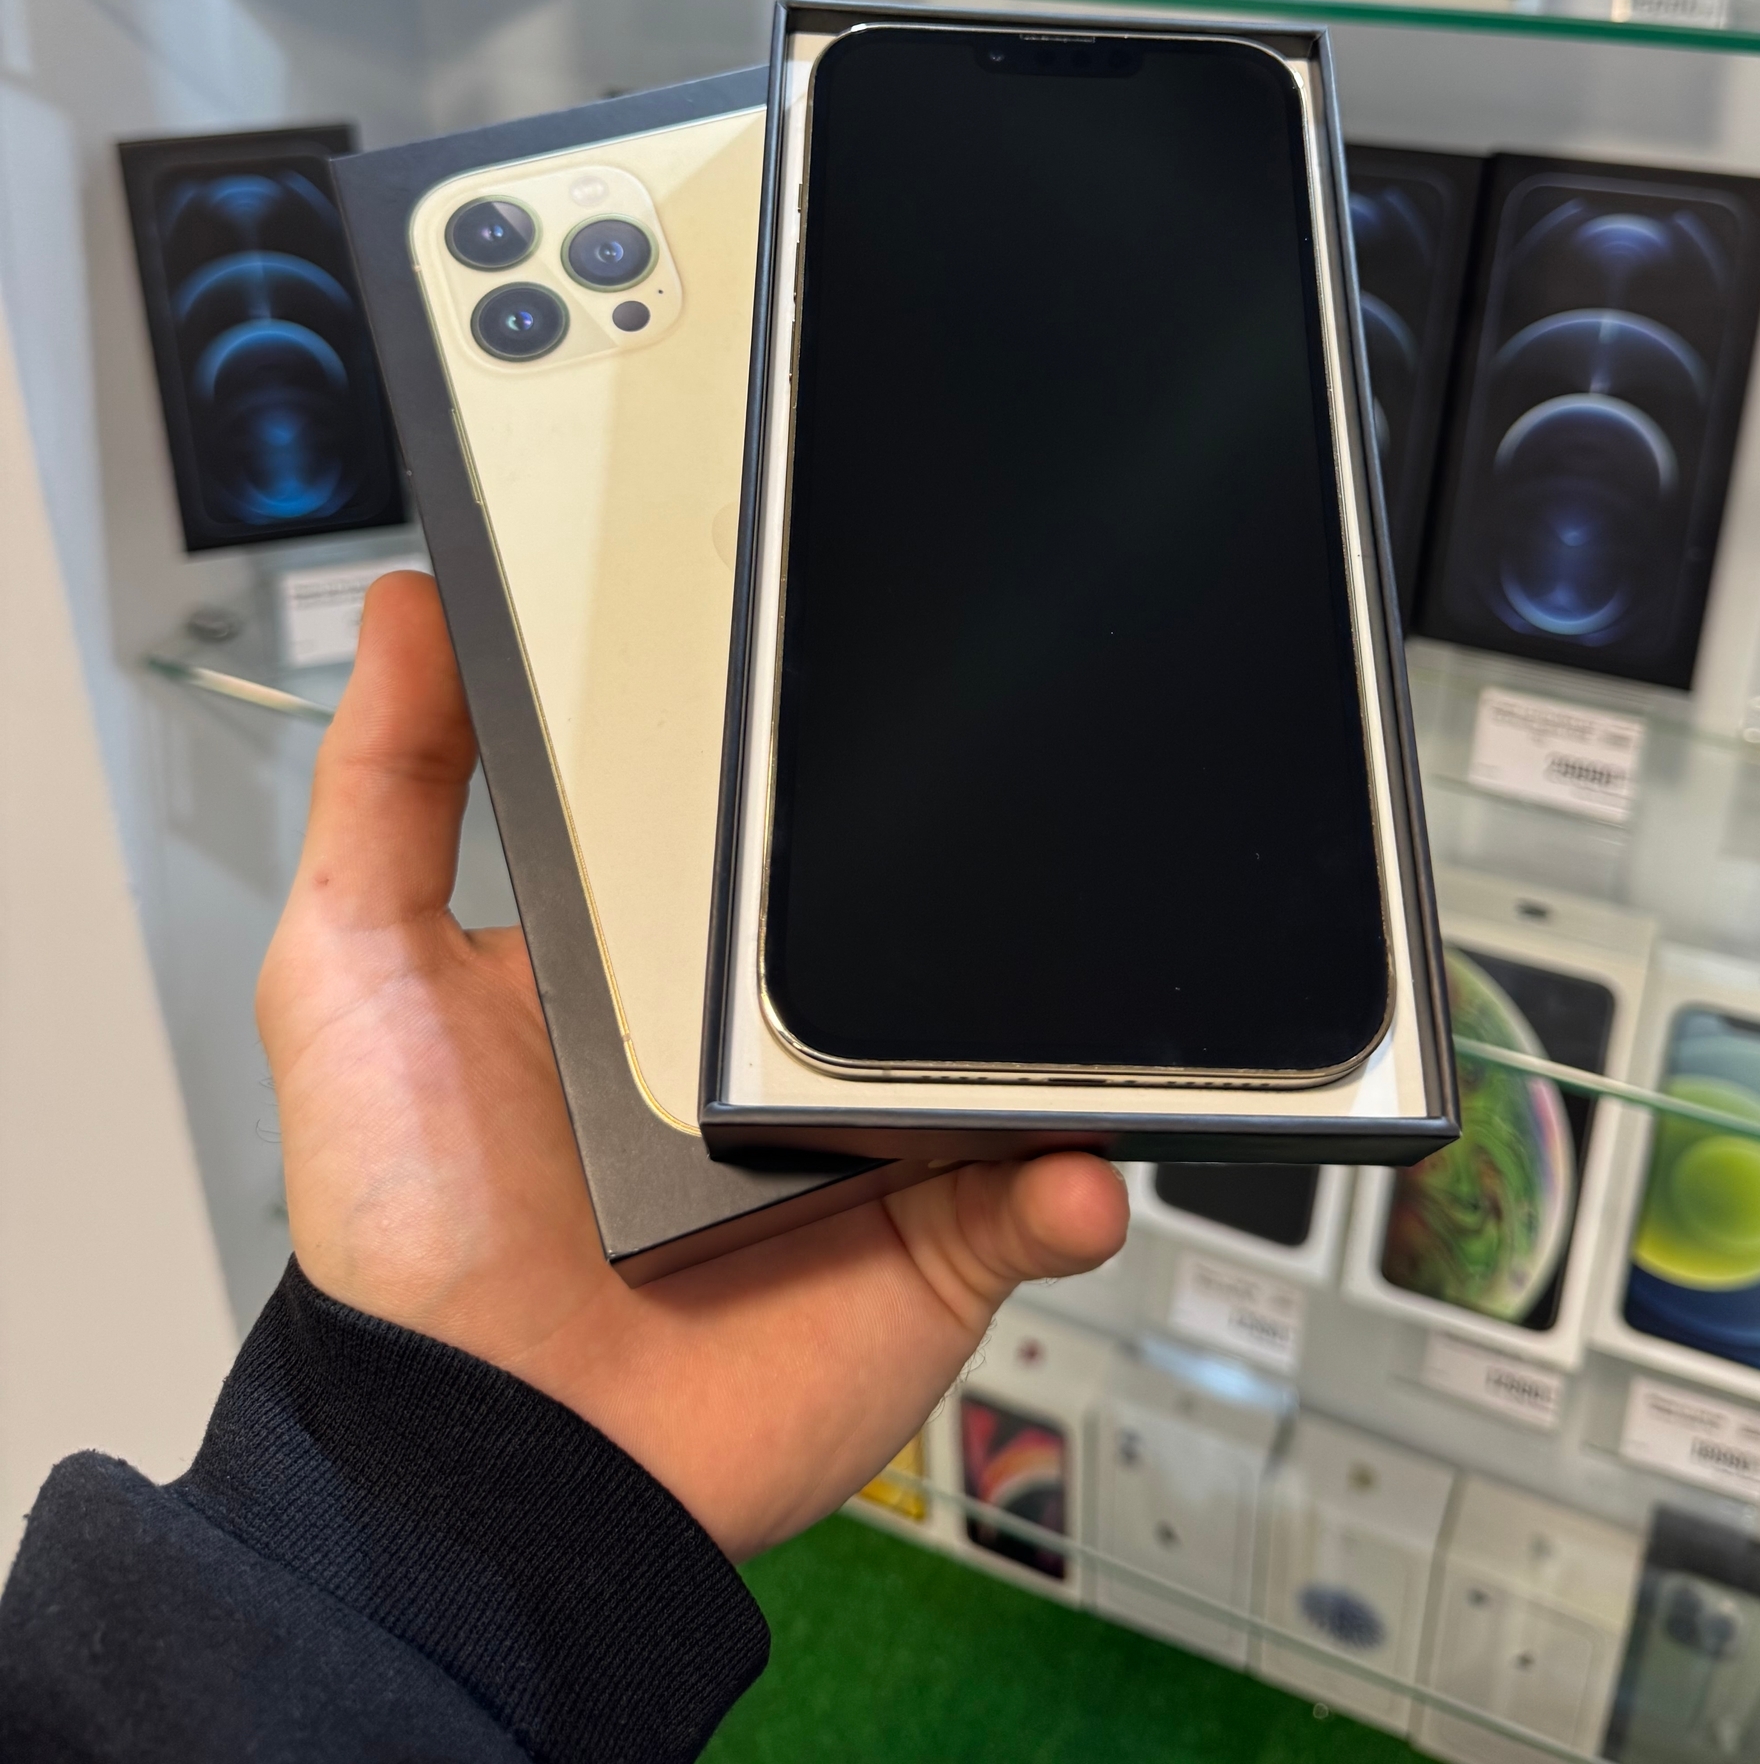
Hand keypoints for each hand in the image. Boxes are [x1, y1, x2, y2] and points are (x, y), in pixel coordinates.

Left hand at [257, 571, 1127, 1561]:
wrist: (493, 1472)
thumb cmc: (408, 1237)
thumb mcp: (349, 974)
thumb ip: (385, 789)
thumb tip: (408, 607)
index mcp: (649, 968)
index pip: (750, 822)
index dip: (796, 749)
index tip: (848, 650)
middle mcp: (763, 1044)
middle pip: (892, 913)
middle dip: (958, 860)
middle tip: (1014, 790)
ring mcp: (857, 1145)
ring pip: (992, 1042)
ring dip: (1047, 1015)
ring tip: (1088, 966)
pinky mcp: (930, 1247)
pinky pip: (1040, 1193)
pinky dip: (1076, 1175)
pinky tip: (1068, 1157)